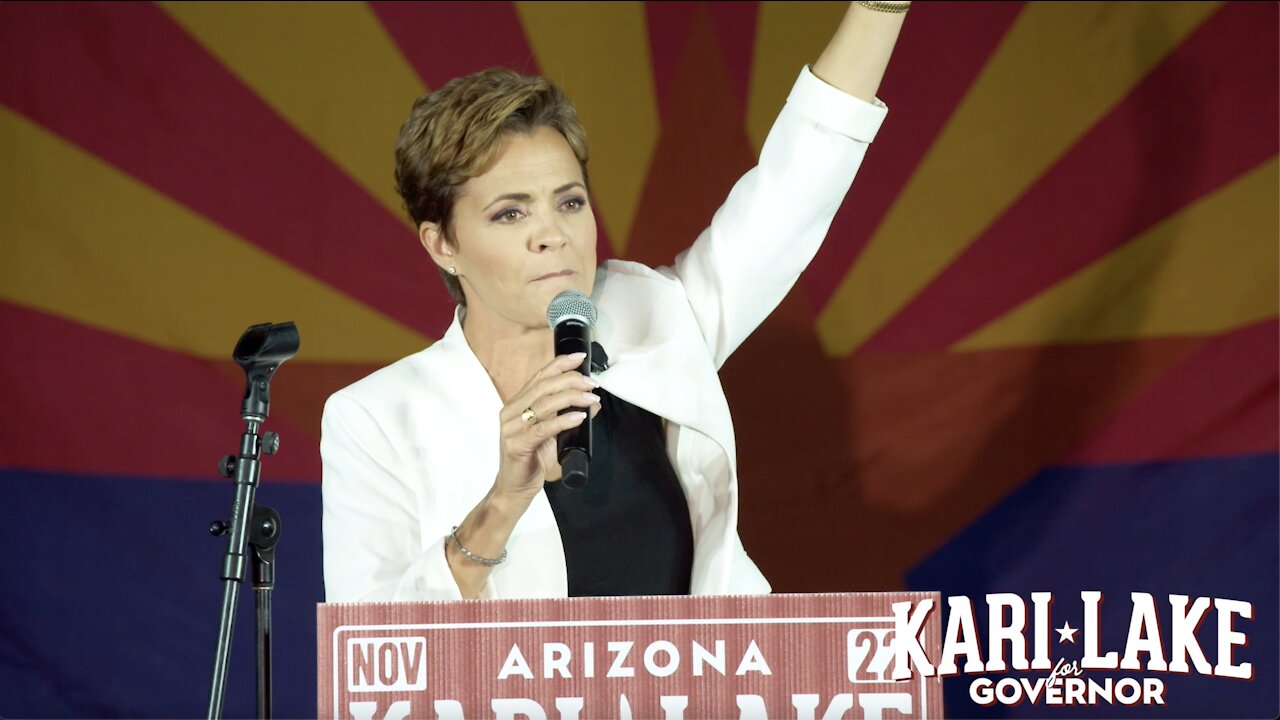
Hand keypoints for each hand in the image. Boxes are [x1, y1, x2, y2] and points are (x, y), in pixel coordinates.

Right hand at [494, 352, 601, 501]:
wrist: (513, 489)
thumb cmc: (530, 461)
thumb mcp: (552, 434)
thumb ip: (567, 416)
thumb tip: (593, 402)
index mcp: (516, 405)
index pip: (539, 376)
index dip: (560, 364)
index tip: (580, 357)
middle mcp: (511, 412)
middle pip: (543, 386)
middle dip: (571, 380)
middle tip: (592, 383)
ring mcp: (511, 428)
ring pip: (544, 403)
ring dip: (571, 397)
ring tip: (591, 397)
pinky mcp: (516, 444)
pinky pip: (543, 428)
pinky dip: (563, 420)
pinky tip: (579, 417)